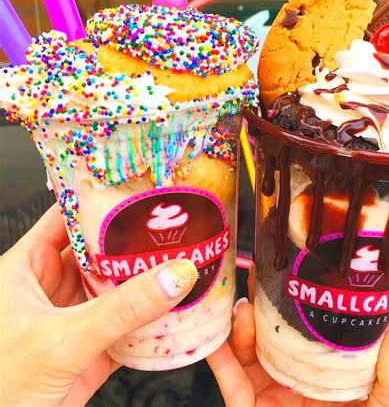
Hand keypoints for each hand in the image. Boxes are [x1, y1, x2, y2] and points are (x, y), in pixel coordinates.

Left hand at [0, 204, 197, 405]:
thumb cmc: (0, 389)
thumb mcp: (61, 339)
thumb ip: (120, 309)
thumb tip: (172, 277)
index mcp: (27, 268)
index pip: (68, 217)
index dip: (101, 200)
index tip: (138, 189)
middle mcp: (51, 287)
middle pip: (100, 250)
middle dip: (133, 240)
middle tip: (171, 226)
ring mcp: (73, 317)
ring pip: (115, 286)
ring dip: (144, 279)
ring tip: (181, 259)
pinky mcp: (90, 347)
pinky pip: (126, 323)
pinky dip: (150, 318)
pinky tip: (175, 307)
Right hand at [208, 275, 388, 406]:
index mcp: (329, 367)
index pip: (314, 323)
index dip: (305, 294)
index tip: (300, 266)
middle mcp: (297, 373)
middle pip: (275, 329)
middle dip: (266, 300)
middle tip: (261, 272)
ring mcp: (270, 390)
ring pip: (248, 349)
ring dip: (241, 324)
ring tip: (245, 308)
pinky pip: (230, 382)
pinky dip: (219, 359)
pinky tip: (215, 339)